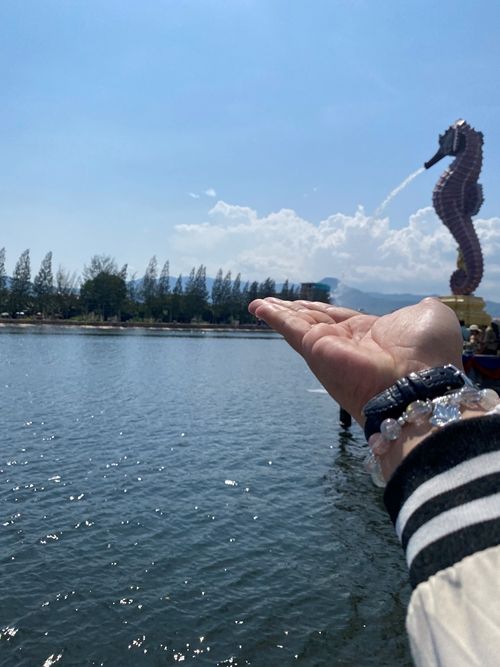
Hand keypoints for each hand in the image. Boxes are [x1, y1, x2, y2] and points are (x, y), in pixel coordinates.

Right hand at [248, 297, 462, 424]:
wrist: (421, 384)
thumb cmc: (429, 354)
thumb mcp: (430, 318)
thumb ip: (419, 308)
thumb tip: (422, 304)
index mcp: (371, 336)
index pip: (339, 318)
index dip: (321, 310)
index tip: (307, 304)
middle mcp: (346, 345)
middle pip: (314, 321)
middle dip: (295, 312)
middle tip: (274, 304)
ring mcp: (329, 349)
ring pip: (298, 325)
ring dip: (278, 313)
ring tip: (259, 304)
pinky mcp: (315, 349)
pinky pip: (290, 328)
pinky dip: (274, 316)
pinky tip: (258, 307)